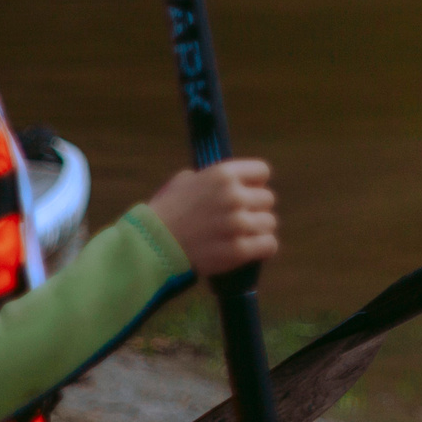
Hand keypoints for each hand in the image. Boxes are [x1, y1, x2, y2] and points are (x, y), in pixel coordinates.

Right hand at [148, 159, 278, 278]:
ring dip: (259, 228)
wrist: (152, 245)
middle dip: (255, 208)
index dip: (255, 182)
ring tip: (243, 234)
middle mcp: (234, 196)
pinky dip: (263, 247)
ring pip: (270, 222)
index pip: (262, 172)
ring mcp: (238, 223)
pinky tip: (252, 248)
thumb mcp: (185, 181)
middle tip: (241, 217)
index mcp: (223, 174)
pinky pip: (269, 244)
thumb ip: (212, 179)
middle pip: (267, 199)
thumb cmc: (166, 212)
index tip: (248, 191)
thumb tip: (230, 181)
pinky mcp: (239, 250)